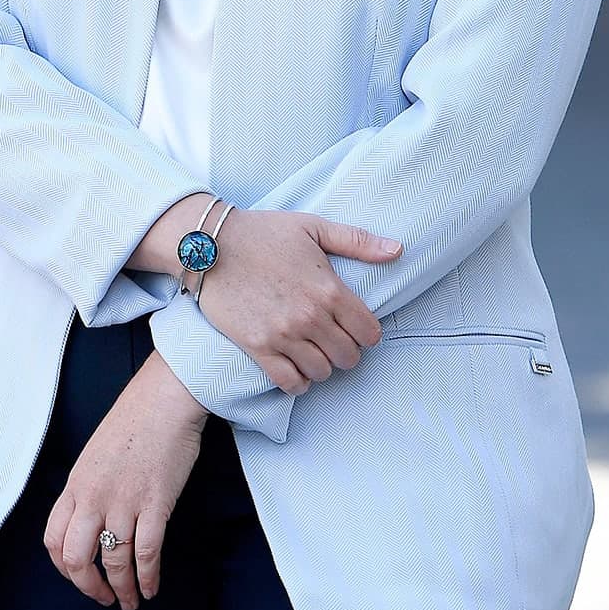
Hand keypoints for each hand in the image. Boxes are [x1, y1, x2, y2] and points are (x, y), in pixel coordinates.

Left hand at [45, 351, 206, 609]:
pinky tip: (151, 587)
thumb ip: (89, 486)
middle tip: (103, 597)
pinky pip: (146, 553)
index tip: (78, 576)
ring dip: (122, 590)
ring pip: (114, 563)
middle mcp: (93, 497)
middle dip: (89, 587)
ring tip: (131, 601)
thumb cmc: (135, 418)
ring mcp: (123, 502)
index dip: (63, 567)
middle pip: (77, 559)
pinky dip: (148, 577)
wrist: (165, 398)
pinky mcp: (155, 504)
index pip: (53, 540)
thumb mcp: (96, 453)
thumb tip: (92, 516)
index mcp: (76, 484)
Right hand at [195, 209, 401, 394]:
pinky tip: (296, 369)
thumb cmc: (264, 232)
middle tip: (335, 340)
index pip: (369, 332)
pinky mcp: (258, 347)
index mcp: (329, 289)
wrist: (211, 246)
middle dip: (347, 351)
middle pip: (348, 357)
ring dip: (323, 365)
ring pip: (322, 372)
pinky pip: (289, 382)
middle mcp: (310, 317)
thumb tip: (397, 250)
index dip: (367, 333)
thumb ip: (357, 241)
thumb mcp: (314, 227)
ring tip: (315, 352)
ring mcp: (284, 335)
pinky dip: (298, 382)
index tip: (356, 327)